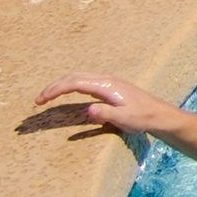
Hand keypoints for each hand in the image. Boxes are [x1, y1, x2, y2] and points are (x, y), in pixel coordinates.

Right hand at [36, 72, 180, 136]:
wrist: (158, 115)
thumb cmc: (142, 118)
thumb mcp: (125, 119)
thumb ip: (106, 114)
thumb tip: (88, 110)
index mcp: (106, 85)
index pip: (74, 83)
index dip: (55, 90)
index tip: (41, 100)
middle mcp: (105, 80)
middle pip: (73, 77)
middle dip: (54, 87)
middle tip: (38, 101)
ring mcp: (107, 83)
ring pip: (78, 78)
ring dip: (61, 85)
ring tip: (46, 98)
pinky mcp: (108, 88)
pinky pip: (84, 83)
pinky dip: (70, 87)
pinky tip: (65, 94)